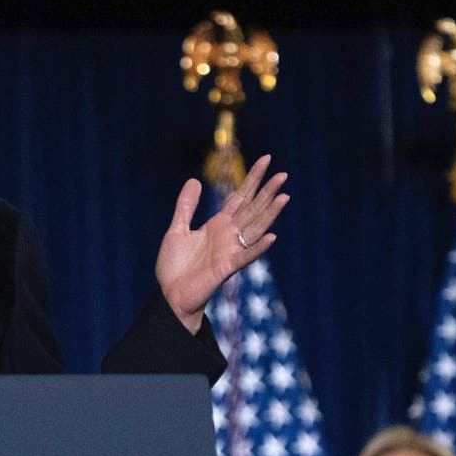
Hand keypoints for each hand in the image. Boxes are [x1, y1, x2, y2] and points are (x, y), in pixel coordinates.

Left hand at [155, 155, 287, 333]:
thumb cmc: (175, 266)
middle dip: (266, 192)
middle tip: (283, 174)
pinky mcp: (226, 267)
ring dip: (269, 214)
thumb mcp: (177, 230)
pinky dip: (258, 247)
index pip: (240, 197)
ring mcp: (230, 250)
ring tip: (284, 197)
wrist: (171, 294)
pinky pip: (245, 256)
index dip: (252, 180)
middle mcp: (228, 235)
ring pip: (254, 228)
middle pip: (252, 209)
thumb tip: (194, 180)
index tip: (266, 160)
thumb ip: (186, 207)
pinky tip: (271, 237)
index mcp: (217, 225)